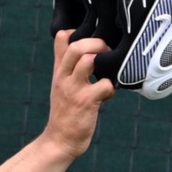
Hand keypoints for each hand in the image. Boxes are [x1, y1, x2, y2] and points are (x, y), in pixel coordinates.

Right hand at [43, 29, 114, 158]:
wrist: (59, 141)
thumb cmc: (65, 113)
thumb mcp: (60, 85)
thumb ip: (69, 68)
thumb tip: (85, 51)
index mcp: (59, 71)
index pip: (61, 38)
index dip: (78, 30)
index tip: (90, 36)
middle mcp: (64, 77)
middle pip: (75, 46)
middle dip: (96, 43)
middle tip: (106, 52)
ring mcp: (74, 89)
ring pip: (88, 60)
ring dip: (104, 61)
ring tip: (109, 70)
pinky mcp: (86, 102)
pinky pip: (105, 85)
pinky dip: (112, 87)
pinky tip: (109, 94)